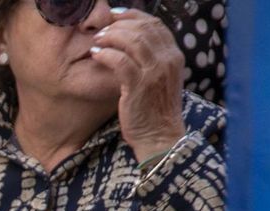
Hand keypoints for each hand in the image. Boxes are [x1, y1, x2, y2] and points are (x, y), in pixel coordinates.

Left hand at [88, 10, 186, 160]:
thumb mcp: (160, 78)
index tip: (115, 16)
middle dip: (119, 25)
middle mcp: (168, 60)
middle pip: (143, 28)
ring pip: (132, 41)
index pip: (155, 24)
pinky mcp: (138, 86)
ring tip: (96, 42)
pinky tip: (96, 55)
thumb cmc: (154, 108)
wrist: (159, 135)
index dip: (133, 16)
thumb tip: (132, 39)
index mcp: (174, 55)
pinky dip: (106, 54)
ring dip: (110, 37)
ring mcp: (154, 73)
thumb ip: (151, 58)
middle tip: (101, 31)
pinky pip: (120, 61)